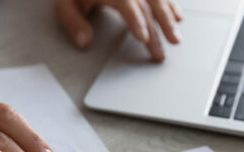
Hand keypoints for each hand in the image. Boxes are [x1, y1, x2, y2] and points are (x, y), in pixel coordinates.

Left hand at [55, 0, 182, 61]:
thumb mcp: (65, 5)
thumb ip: (73, 23)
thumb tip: (84, 42)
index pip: (127, 3)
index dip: (136, 21)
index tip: (143, 37)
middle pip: (147, 5)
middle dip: (156, 30)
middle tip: (159, 54)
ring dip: (168, 19)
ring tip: (175, 40)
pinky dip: (170, 5)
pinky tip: (178, 18)